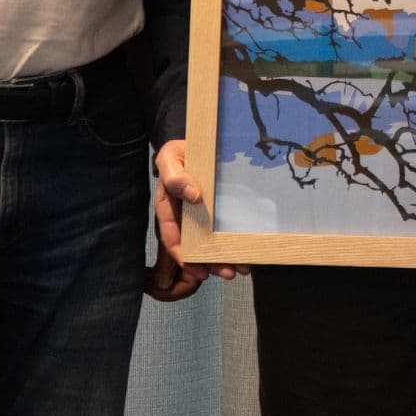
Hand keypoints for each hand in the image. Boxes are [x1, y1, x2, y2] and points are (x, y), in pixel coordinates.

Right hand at [148, 139, 243, 293]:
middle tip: (227, 274)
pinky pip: (223, 229)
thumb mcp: (170, 159)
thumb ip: (175, 177)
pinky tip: (247, 253)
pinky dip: (233, 242)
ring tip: (241, 269)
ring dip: (223, 258)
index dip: (184, 257)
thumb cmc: (179, 152)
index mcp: (168, 208)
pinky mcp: (217, 211)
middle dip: (210, 263)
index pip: (172, 237)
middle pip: (195, 246)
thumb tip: (193, 196)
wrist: (199, 142)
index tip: (198, 271)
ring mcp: (201, 215)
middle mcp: (184, 216)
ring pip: (210, 242)